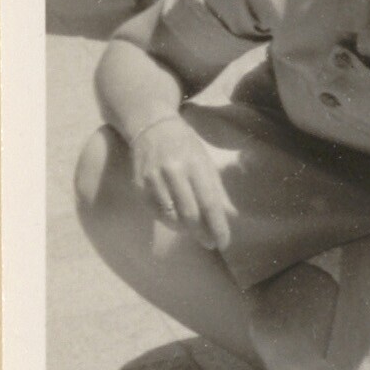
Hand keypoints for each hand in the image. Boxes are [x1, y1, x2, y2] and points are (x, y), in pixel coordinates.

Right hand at [129, 116, 231, 250]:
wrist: (150, 126)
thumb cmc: (185, 145)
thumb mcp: (207, 162)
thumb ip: (218, 190)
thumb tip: (232, 216)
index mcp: (195, 165)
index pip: (209, 203)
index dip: (218, 226)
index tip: (224, 242)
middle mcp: (173, 172)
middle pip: (189, 214)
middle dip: (202, 233)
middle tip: (211, 243)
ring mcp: (152, 179)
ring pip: (170, 216)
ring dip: (186, 230)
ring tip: (197, 233)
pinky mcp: (138, 185)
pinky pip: (155, 212)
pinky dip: (168, 221)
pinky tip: (178, 222)